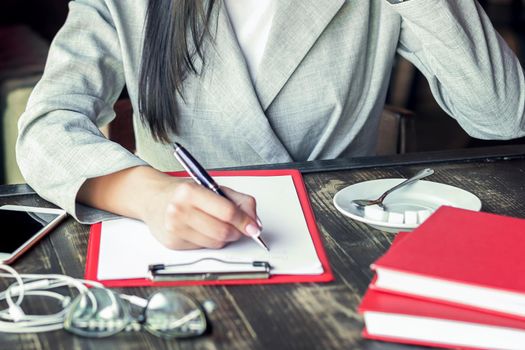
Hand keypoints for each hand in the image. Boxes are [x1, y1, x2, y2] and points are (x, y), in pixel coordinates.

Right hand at [142, 179, 260, 249]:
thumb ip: (238, 201)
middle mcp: (179, 210)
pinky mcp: (173, 243)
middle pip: (223, 232)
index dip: (245, 221)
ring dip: (224, 237)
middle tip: (240, 226)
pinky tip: (202, 229)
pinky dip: (210, 241)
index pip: (227, 212)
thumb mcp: (212, 187)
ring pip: (216, 243)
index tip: (254, 227)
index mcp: (190, 192)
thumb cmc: (183, 192)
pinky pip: (204, 248)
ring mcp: (174, 229)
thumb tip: (254, 221)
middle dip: (237, 231)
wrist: (152, 198)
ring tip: (217, 224)